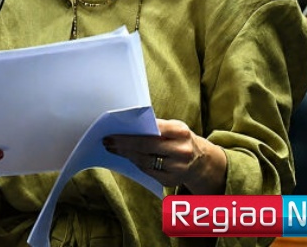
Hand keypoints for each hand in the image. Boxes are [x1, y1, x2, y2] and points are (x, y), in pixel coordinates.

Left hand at [103, 118, 226, 193]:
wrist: (199, 160)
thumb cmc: (178, 139)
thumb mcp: (173, 127)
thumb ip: (155, 126)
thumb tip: (126, 126)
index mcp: (181, 132)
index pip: (153, 130)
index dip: (131, 132)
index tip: (112, 132)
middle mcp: (182, 150)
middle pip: (146, 147)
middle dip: (123, 144)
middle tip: (107, 142)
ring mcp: (178, 168)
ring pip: (145, 161)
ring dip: (126, 155)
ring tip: (113, 149)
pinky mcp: (171, 181)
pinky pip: (148, 172)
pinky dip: (136, 163)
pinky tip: (128, 157)